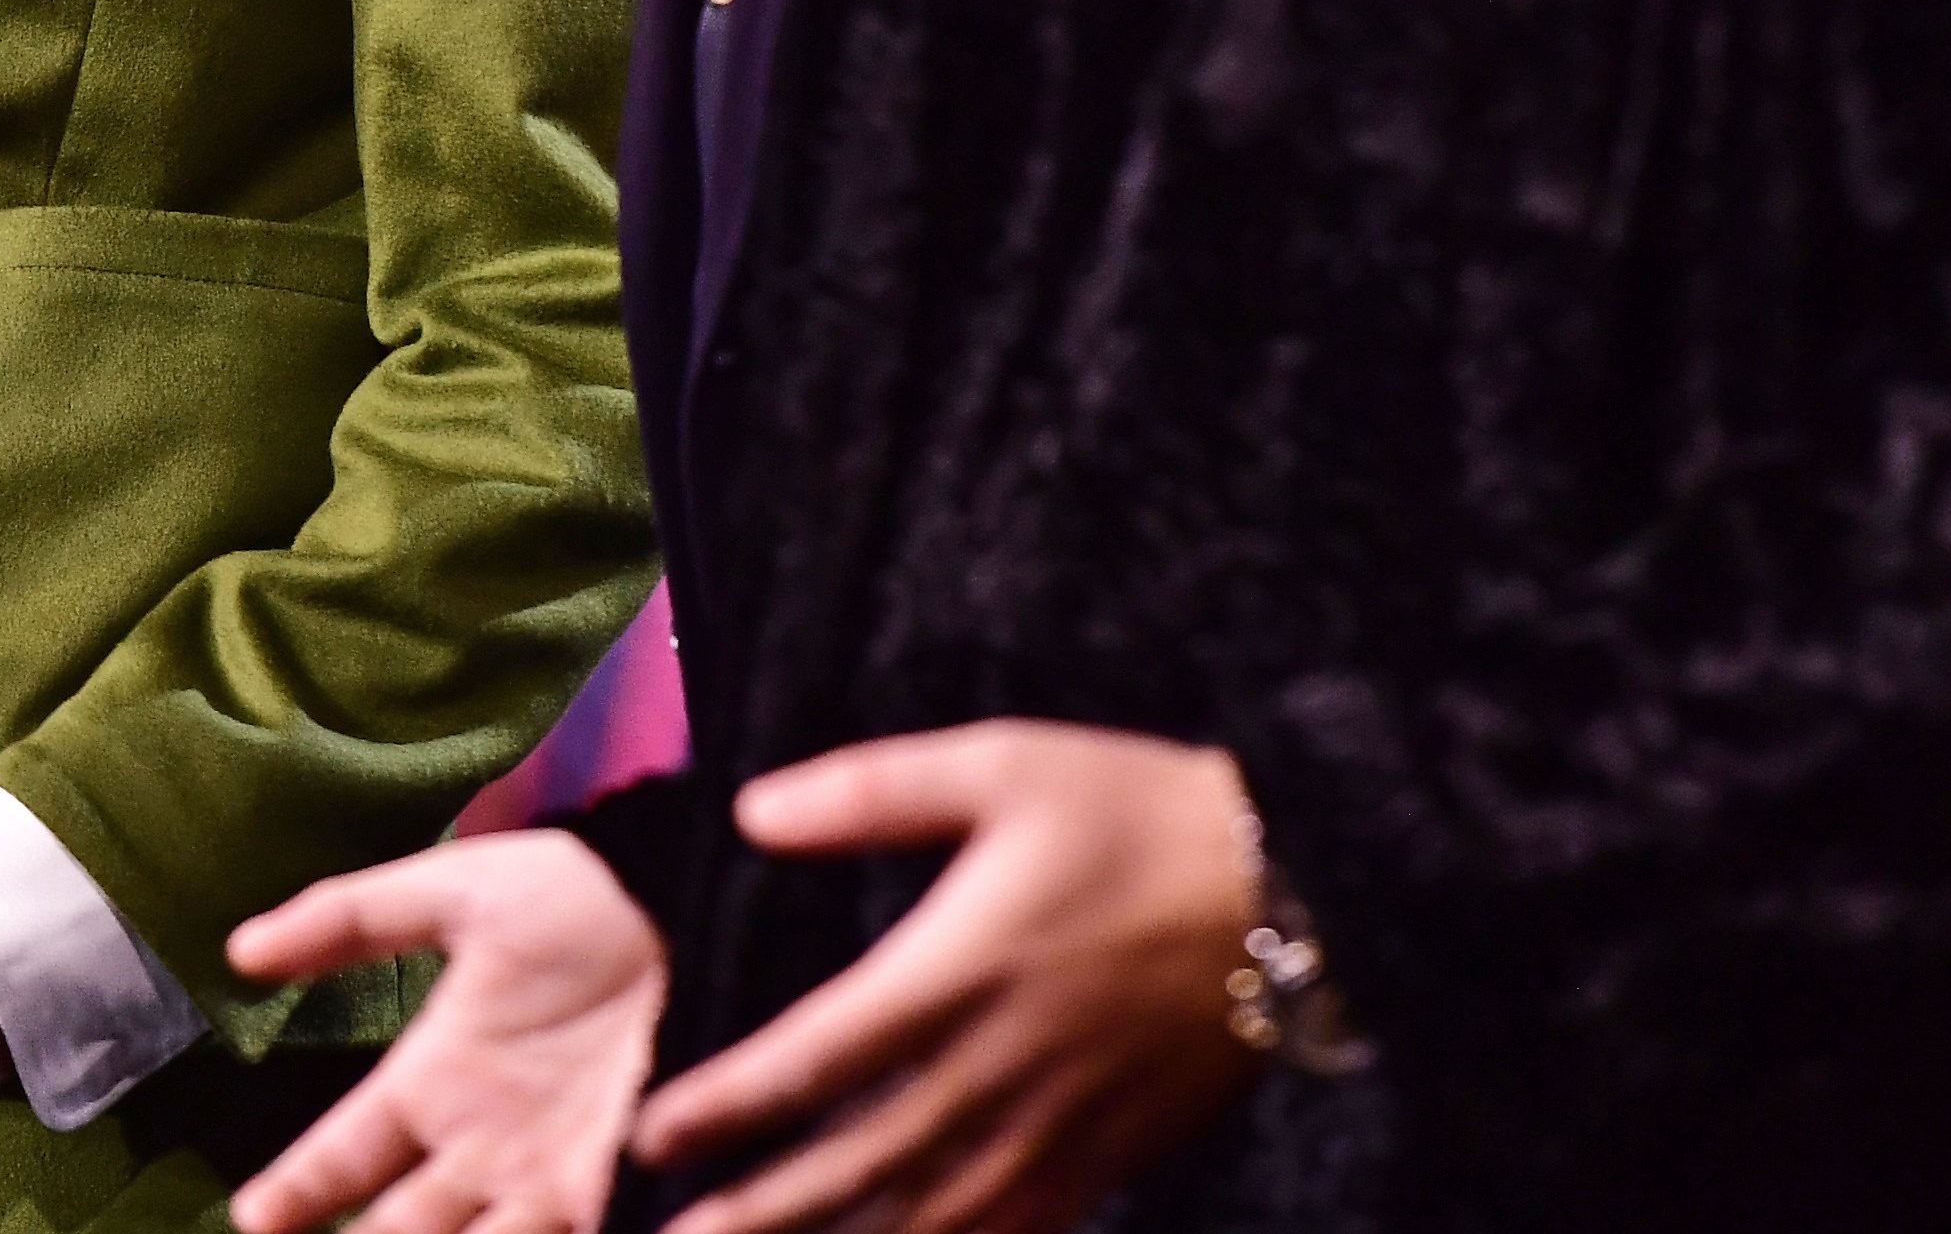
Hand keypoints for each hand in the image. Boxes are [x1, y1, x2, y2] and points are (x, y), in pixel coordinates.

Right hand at [222, 829, 667, 1233]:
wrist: (706, 913)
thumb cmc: (583, 901)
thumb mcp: (460, 892)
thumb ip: (353, 916)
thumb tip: (243, 949)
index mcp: (435, 1081)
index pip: (343, 1157)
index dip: (296, 1193)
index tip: (250, 1219)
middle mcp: (482, 1150)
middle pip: (398, 1232)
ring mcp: (547, 1181)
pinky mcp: (610, 1193)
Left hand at [629, 724, 1260, 1233]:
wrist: (1298, 890)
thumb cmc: (1139, 811)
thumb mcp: (1002, 763)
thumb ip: (872, 790)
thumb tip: (751, 811)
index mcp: (961, 968)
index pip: (818, 1059)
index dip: (730, 1106)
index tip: (651, 1136)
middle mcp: (1001, 1065)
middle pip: (858, 1164)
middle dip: (759, 1212)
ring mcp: (1061, 1123)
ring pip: (930, 1215)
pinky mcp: (1113, 1155)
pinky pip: (1017, 1227)